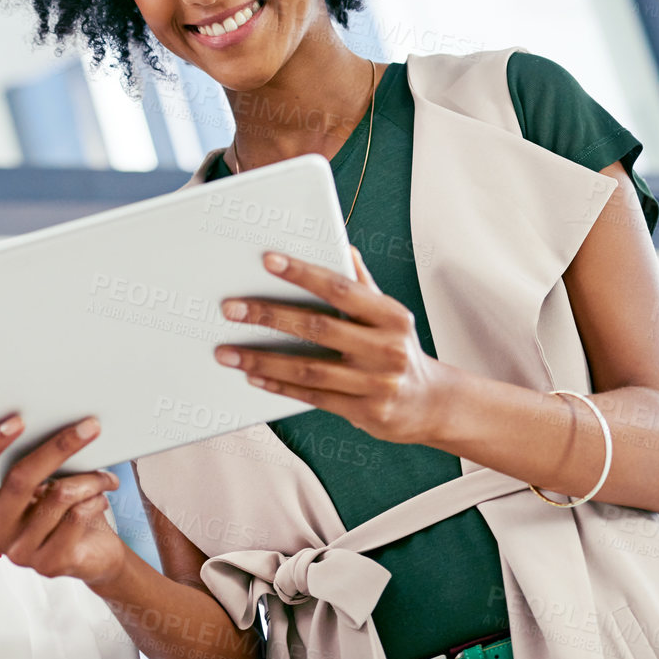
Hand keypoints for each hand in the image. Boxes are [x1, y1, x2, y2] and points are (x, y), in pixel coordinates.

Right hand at [0, 416, 127, 587]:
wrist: (91, 553)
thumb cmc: (59, 506)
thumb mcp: (40, 479)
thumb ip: (28, 455)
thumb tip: (46, 417)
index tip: (19, 420)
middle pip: (21, 479)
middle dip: (59, 447)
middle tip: (90, 426)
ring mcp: (19, 551)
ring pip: (59, 496)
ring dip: (90, 479)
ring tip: (104, 475)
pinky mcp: (48, 564)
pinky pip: (76, 517)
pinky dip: (96, 499)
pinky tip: (101, 497)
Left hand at [215, 248, 453, 445]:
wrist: (430, 404)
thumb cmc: (398, 349)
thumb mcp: (389, 315)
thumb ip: (362, 284)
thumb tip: (341, 246)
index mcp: (390, 315)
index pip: (340, 288)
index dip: (303, 273)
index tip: (267, 260)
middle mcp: (386, 348)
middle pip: (318, 327)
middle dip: (270, 316)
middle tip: (230, 308)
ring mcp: (376, 383)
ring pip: (309, 368)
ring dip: (262, 359)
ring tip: (227, 351)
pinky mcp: (365, 412)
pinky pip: (313, 396)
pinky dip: (279, 385)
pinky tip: (252, 376)